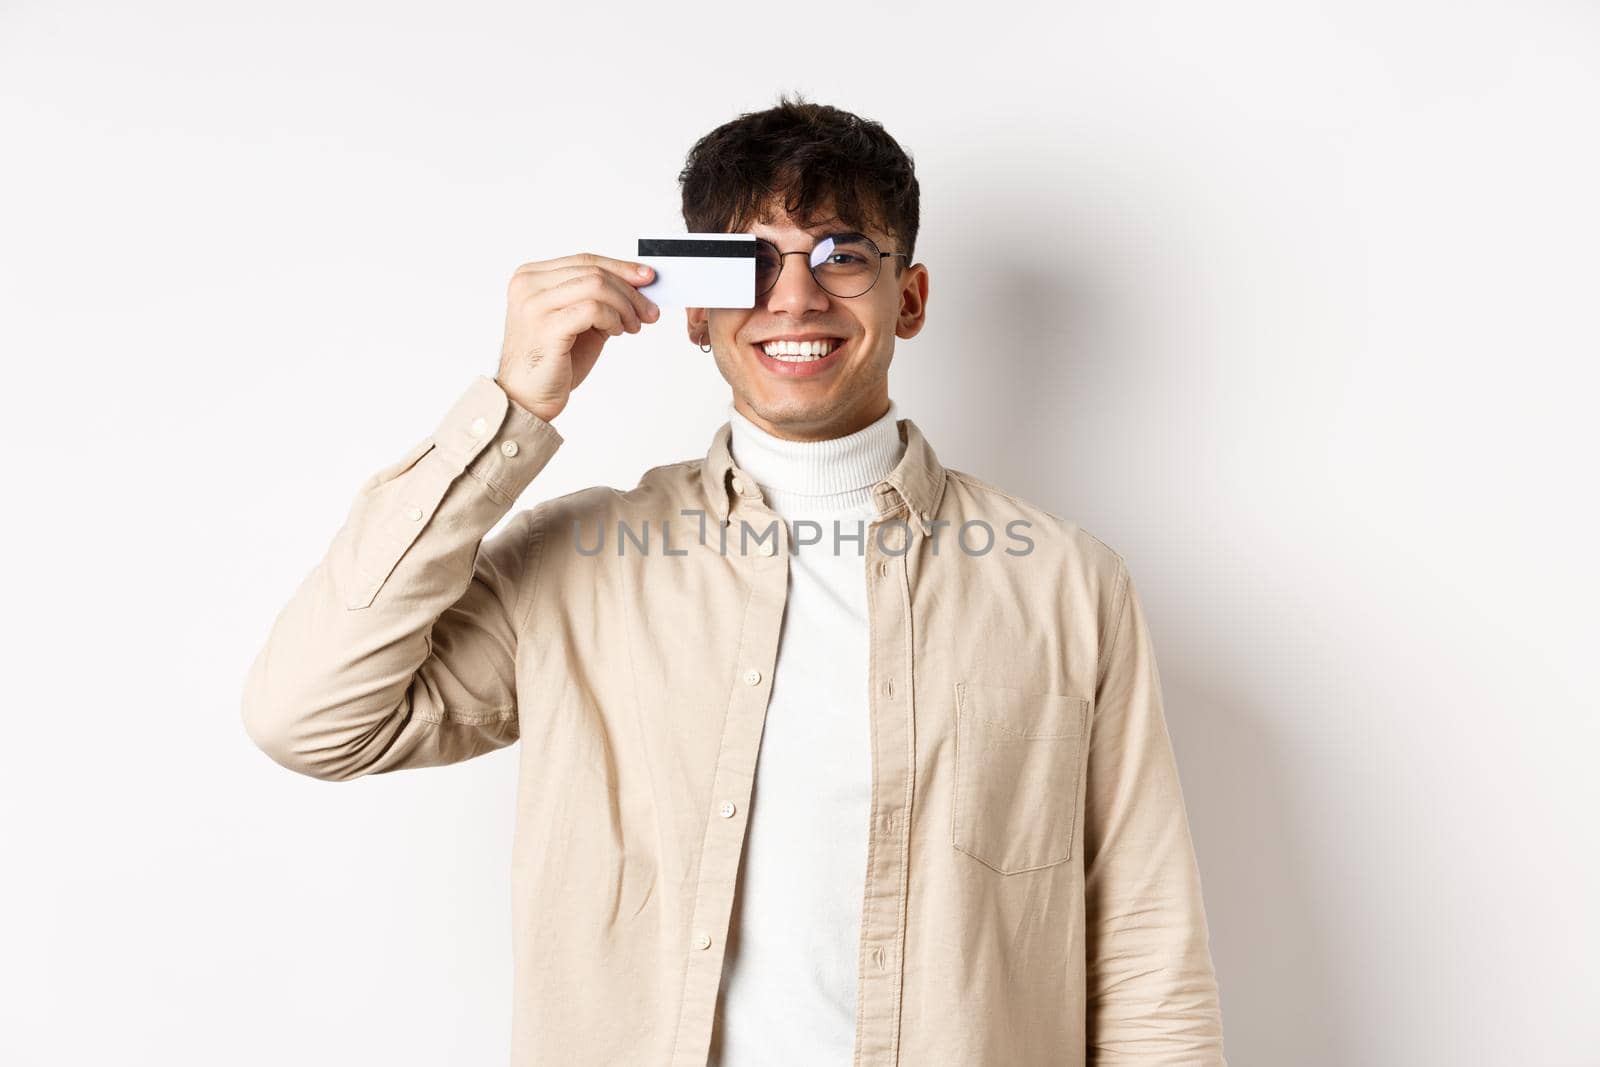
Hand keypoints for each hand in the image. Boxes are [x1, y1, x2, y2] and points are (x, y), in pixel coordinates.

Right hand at [495, 253, 660, 421]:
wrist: (527, 398)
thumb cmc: (553, 360)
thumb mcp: (579, 319)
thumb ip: (598, 298)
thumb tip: (639, 283)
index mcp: (531, 277)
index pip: (584, 260)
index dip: (621, 267)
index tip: (648, 278)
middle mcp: (528, 285)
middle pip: (593, 271)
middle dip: (630, 291)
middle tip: (649, 312)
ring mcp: (534, 304)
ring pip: (596, 285)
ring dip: (624, 306)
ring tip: (632, 326)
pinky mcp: (546, 326)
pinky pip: (593, 309)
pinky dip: (613, 318)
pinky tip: (616, 332)